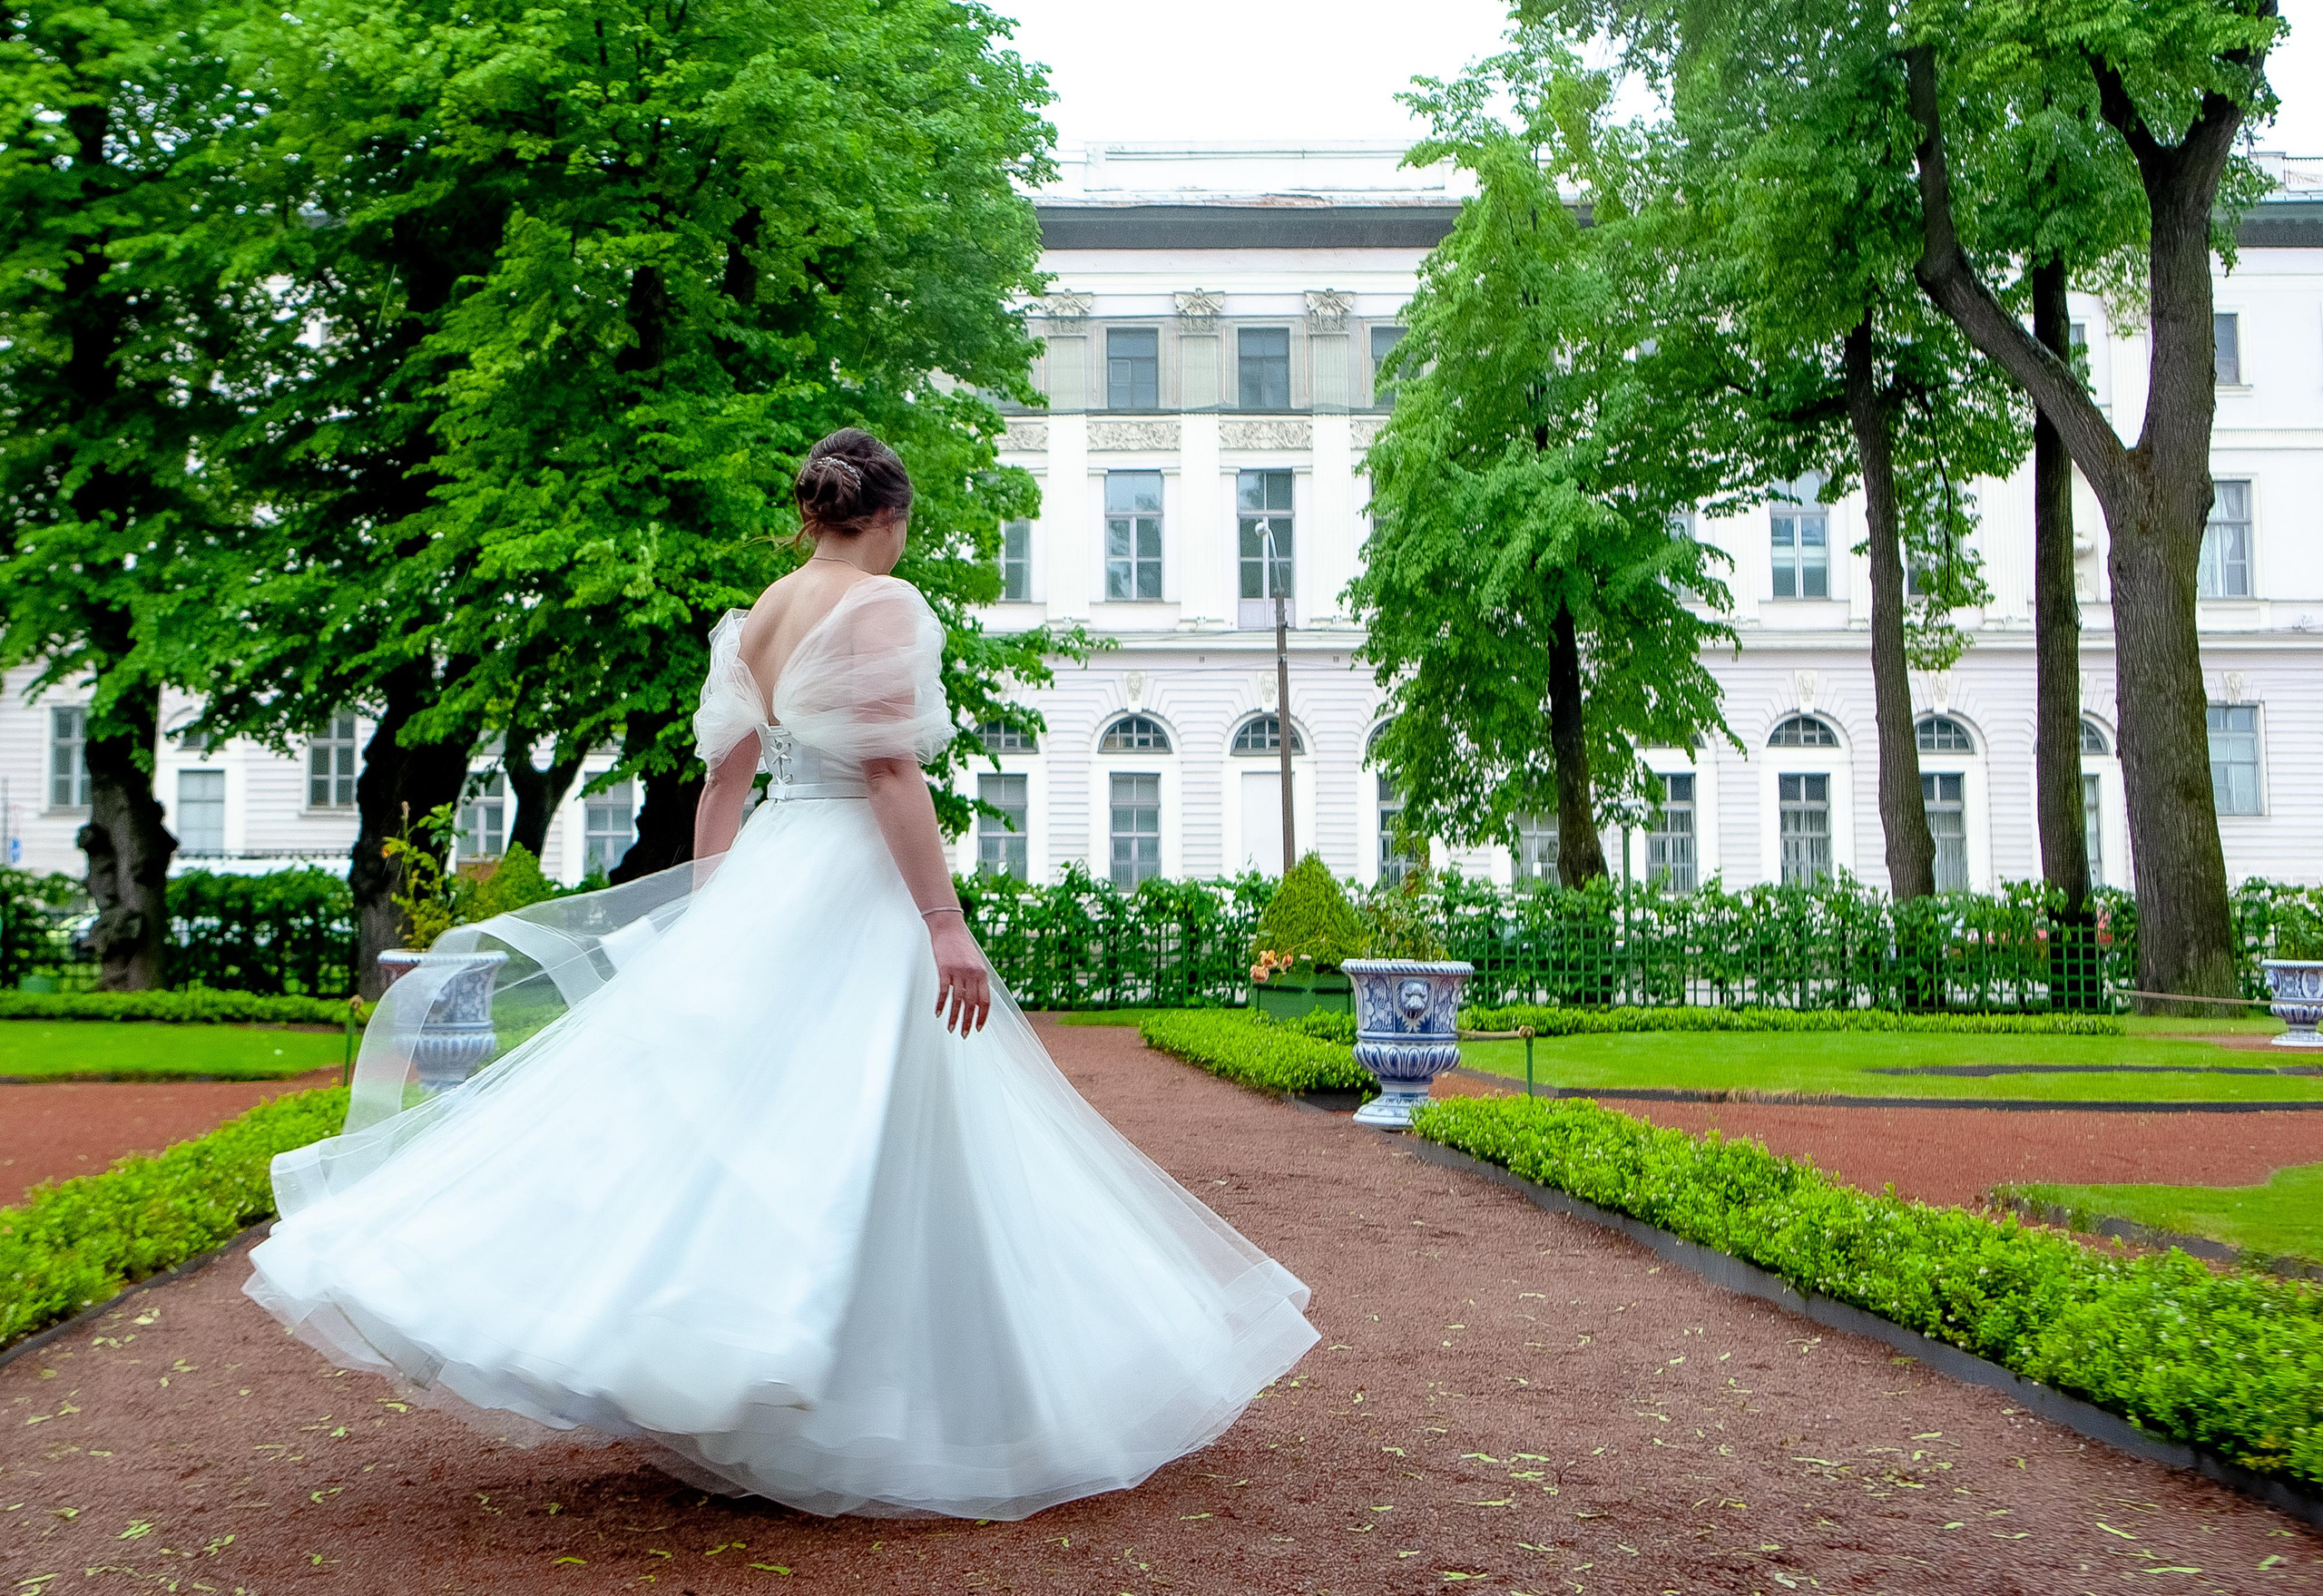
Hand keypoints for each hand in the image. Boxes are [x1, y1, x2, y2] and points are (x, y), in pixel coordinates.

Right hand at [928, 915, 990, 1034]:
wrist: (948, 927)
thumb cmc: (961, 945)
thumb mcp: (975, 962)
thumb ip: (978, 980)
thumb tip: (977, 1000)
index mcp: (982, 973)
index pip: (985, 1001)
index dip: (982, 1016)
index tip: (977, 1028)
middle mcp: (972, 973)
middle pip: (971, 1003)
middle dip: (968, 1021)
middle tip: (964, 1033)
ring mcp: (958, 971)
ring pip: (957, 1000)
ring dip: (953, 1016)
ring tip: (951, 1028)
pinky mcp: (944, 969)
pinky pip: (942, 991)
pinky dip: (940, 1003)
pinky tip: (938, 1013)